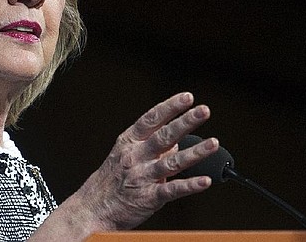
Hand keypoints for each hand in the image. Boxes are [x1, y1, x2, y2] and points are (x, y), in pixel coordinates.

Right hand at [76, 91, 218, 230]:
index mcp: (130, 141)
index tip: (187, 97)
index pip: (152, 119)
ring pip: (172, 162)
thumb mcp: (124, 154)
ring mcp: (142, 176)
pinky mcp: (148, 197)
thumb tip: (175, 140)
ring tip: (213, 143)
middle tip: (203, 111)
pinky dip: (190, 186)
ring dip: (195, 152)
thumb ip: (150, 144)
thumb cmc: (110, 180)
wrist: (92, 208)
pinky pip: (172, 190)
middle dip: (185, 122)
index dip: (170, 107)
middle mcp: (136, 156)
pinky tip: (205, 181)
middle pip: (164, 136)